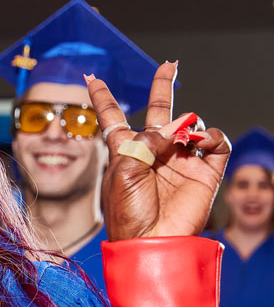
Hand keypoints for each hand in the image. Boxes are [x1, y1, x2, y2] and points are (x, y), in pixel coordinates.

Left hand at [86, 62, 230, 240]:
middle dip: (163, 86)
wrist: (152, 241)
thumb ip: (145, 141)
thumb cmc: (128, 210)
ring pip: (189, 125)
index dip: (103, 97)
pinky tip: (201, 138)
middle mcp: (153, 151)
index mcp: (125, 150)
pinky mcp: (204, 172)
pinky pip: (214, 144)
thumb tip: (174, 128)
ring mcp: (180, 160)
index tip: (93, 78)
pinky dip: (211, 136)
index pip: (113, 116)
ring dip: (186, 123)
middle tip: (169, 65)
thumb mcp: (123, 170)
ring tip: (180, 138)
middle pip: (159, 111)